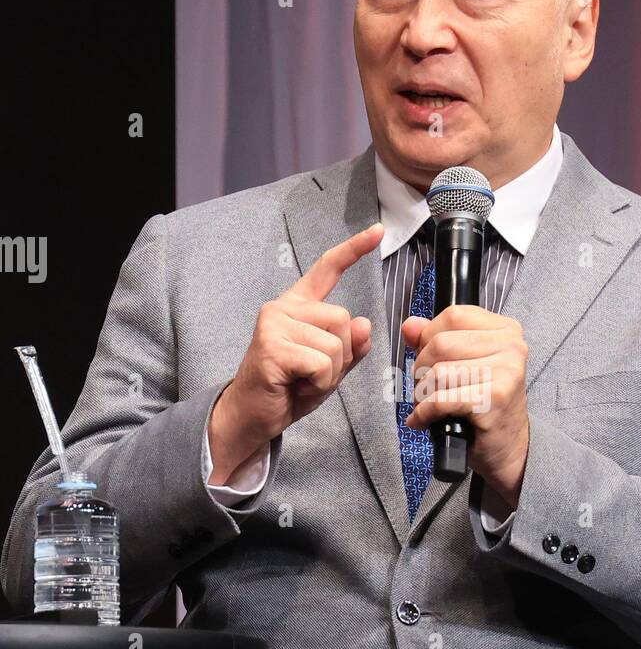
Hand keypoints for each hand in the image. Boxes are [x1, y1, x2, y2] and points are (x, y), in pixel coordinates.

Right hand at [208, 222, 383, 484]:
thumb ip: (351, 346)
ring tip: (302, 379)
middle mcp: (283, 307)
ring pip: (336, 344)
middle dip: (341, 356)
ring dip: (329, 373)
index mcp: (298, 306)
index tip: (377, 231)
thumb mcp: (330, 367)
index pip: (328, 270)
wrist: (254, 417)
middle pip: (344, 320)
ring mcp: (274, 324)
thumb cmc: (290, 389)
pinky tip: (296, 386)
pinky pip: (322, 363)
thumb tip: (365, 324)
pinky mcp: (271, 346)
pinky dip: (319, 383)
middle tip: (312, 373)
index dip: (354, 249)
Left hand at [402, 305, 529, 507]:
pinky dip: (425, 412)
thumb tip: (409, 326)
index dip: (429, 338)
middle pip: (440, 343)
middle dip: (422, 369)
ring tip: (429, 405)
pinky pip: (441, 399)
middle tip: (428, 389)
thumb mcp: (462, 364)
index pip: (452, 316)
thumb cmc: (485, 404)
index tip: (431, 360)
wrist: (509, 448)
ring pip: (438, 372)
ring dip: (423, 394)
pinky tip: (424, 420)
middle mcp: (512, 346)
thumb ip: (433, 340)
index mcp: (506, 330)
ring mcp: (506, 372)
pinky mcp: (494, 399)